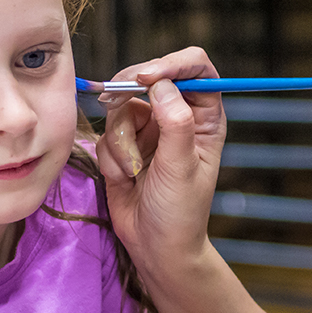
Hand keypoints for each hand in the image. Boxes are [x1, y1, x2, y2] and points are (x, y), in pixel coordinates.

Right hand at [96, 47, 226, 282]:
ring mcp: (149, 129)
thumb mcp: (181, 168)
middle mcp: (177, 116)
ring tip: (133, 170)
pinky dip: (111, 156)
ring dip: (120, 139)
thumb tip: (162, 85)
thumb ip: (175, 124)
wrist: (155, 248)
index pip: (195, 67)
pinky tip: (125, 179)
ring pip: (121, 106)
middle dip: (128, 95)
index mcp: (205, 116)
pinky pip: (106, 132)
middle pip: (149, 77)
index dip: (170, 64)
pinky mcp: (124, 144)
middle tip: (112, 106)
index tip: (145, 77)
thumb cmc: (180, 213)